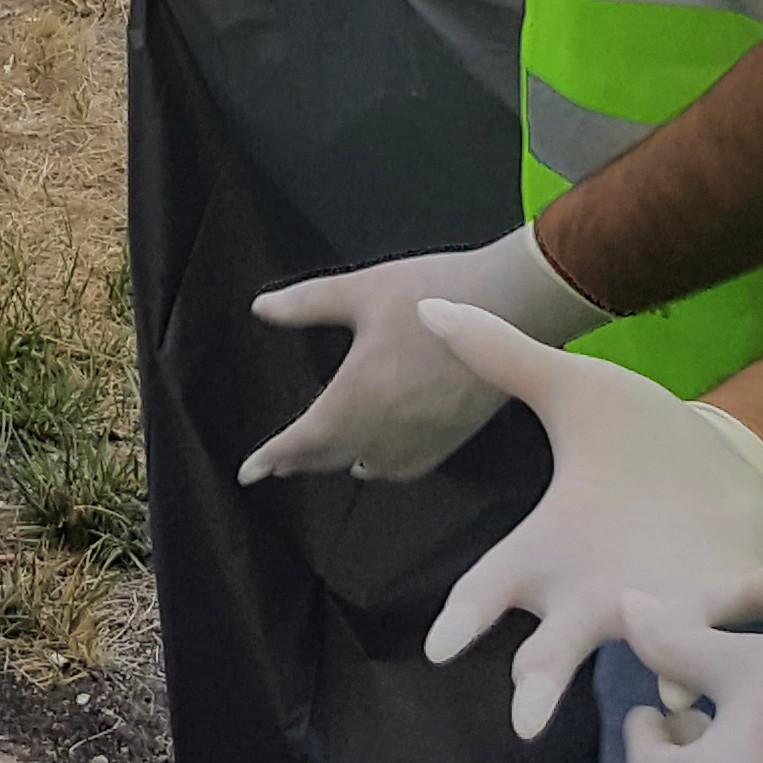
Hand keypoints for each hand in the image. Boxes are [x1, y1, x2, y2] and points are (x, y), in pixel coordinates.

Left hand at [243, 222, 603, 483]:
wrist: (514, 304)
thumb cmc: (438, 292)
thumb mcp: (361, 290)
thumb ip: (305, 304)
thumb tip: (261, 308)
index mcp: (358, 392)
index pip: (303, 440)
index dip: (272, 457)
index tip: (249, 472)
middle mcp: (387, 426)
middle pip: (331, 457)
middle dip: (299, 461)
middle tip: (276, 466)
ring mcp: (423, 436)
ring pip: (369, 467)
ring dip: (338, 465)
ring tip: (320, 460)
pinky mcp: (454, 436)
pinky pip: (408, 468)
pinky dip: (384, 469)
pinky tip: (376, 463)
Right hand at [418, 308, 762, 737]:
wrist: (712, 459)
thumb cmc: (628, 441)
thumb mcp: (570, 392)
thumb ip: (503, 357)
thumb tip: (427, 304)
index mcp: (550, 552)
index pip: (492, 590)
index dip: (465, 619)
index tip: (439, 647)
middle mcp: (601, 594)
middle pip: (557, 648)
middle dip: (544, 679)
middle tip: (526, 719)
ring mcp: (667, 603)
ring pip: (658, 650)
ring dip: (667, 666)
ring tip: (671, 696)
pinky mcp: (728, 592)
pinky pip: (756, 600)